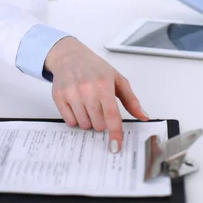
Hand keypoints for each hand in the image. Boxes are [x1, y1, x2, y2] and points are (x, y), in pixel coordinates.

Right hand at [44, 38, 148, 152]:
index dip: (115, 134)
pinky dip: (75, 118)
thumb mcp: (116, 78)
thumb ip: (131, 99)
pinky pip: (69, 121)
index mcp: (103, 84)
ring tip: (88, 105)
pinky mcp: (59, 96)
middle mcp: (86, 89)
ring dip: (88, 121)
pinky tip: (77, 106)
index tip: (116, 146)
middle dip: (101, 121)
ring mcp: (71, 93)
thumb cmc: (94, 67)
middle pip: (98, 124)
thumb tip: (143, 116)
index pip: (112, 116)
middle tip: (99, 108)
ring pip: (84, 125)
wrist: (69, 56)